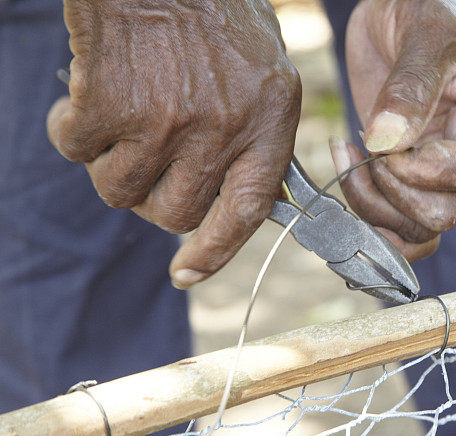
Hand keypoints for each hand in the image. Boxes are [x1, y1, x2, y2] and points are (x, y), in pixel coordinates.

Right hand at [47, 0, 300, 288]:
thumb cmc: (212, 10)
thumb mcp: (264, 70)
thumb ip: (258, 134)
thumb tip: (242, 196)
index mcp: (268, 120)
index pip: (248, 211)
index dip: (217, 252)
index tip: (187, 273)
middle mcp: (221, 129)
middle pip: (176, 213)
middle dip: (156, 197)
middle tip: (151, 158)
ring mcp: (165, 122)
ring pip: (120, 190)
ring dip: (112, 164)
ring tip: (123, 115)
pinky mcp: (109, 107)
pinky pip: (76, 151)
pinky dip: (73, 129)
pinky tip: (91, 92)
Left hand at [328, 0, 455, 261]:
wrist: (408, 8)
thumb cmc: (428, 5)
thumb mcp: (425, 29)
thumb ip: (411, 85)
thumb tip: (388, 142)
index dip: (411, 170)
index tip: (377, 139)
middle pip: (444, 213)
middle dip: (391, 193)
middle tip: (361, 150)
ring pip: (423, 229)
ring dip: (375, 207)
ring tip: (351, 157)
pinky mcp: (428, 180)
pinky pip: (411, 229)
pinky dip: (377, 220)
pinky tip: (354, 177)